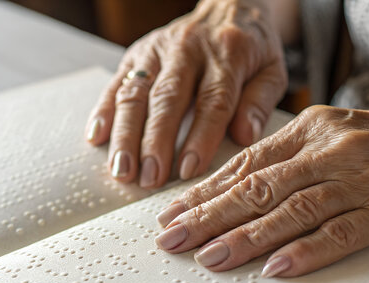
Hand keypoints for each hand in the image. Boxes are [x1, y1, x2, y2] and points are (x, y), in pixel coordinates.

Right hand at [85, 0, 286, 187]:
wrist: (227, 6)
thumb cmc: (251, 47)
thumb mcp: (272, 70)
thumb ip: (260, 102)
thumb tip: (245, 136)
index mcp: (228, 55)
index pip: (213, 101)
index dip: (200, 137)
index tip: (188, 169)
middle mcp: (189, 50)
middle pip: (167, 98)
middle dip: (155, 142)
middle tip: (148, 178)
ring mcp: (159, 50)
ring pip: (136, 92)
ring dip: (125, 133)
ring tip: (121, 170)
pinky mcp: (137, 52)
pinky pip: (117, 81)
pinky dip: (105, 110)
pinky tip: (96, 137)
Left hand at [154, 103, 368, 276]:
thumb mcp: (327, 135)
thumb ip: (284, 158)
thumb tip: (232, 186)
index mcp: (309, 130)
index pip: (247, 164)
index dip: (206, 190)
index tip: (174, 211)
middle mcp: (329, 152)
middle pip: (260, 187)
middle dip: (210, 215)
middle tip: (174, 237)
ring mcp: (359, 180)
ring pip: (293, 211)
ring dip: (247, 236)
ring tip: (210, 256)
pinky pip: (342, 232)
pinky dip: (307, 251)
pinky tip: (276, 267)